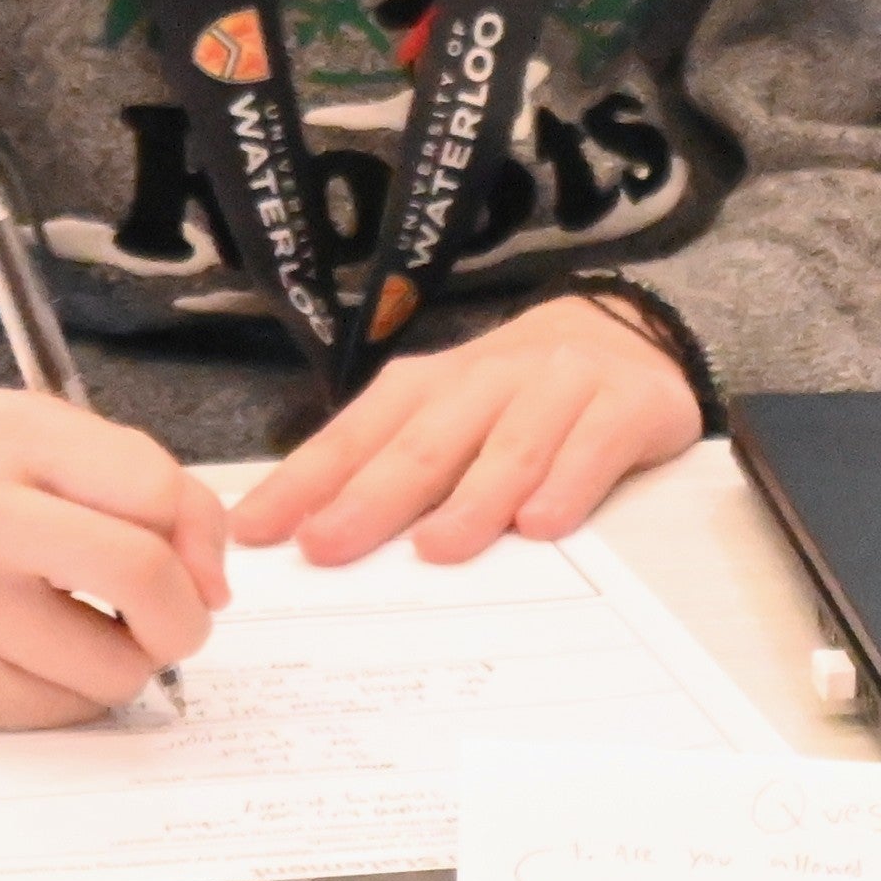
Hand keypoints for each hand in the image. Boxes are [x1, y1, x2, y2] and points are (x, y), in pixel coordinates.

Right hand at [0, 392, 227, 725]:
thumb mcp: (63, 440)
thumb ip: (161, 489)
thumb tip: (212, 590)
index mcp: (7, 435)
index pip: (155, 492)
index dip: (197, 533)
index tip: (189, 553)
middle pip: (143, 575)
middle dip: (186, 610)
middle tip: (176, 613)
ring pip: (118, 666)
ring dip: (131, 657)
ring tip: (91, 622)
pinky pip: (70, 710)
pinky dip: (80, 688)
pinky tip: (43, 649)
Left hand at [223, 295, 698, 565]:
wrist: (625, 333)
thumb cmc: (514, 398)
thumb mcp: (446, 418)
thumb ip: (389, 465)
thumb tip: (305, 536)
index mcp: (427, 385)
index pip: (357, 435)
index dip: (305, 483)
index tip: (254, 531)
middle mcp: (487, 379)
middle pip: (425, 443)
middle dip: (370, 496)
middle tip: (327, 546)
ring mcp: (559, 387)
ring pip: (509, 447)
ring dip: (470, 500)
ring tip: (435, 548)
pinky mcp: (626, 405)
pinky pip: (592, 446)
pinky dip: (565, 484)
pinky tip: (540, 524)